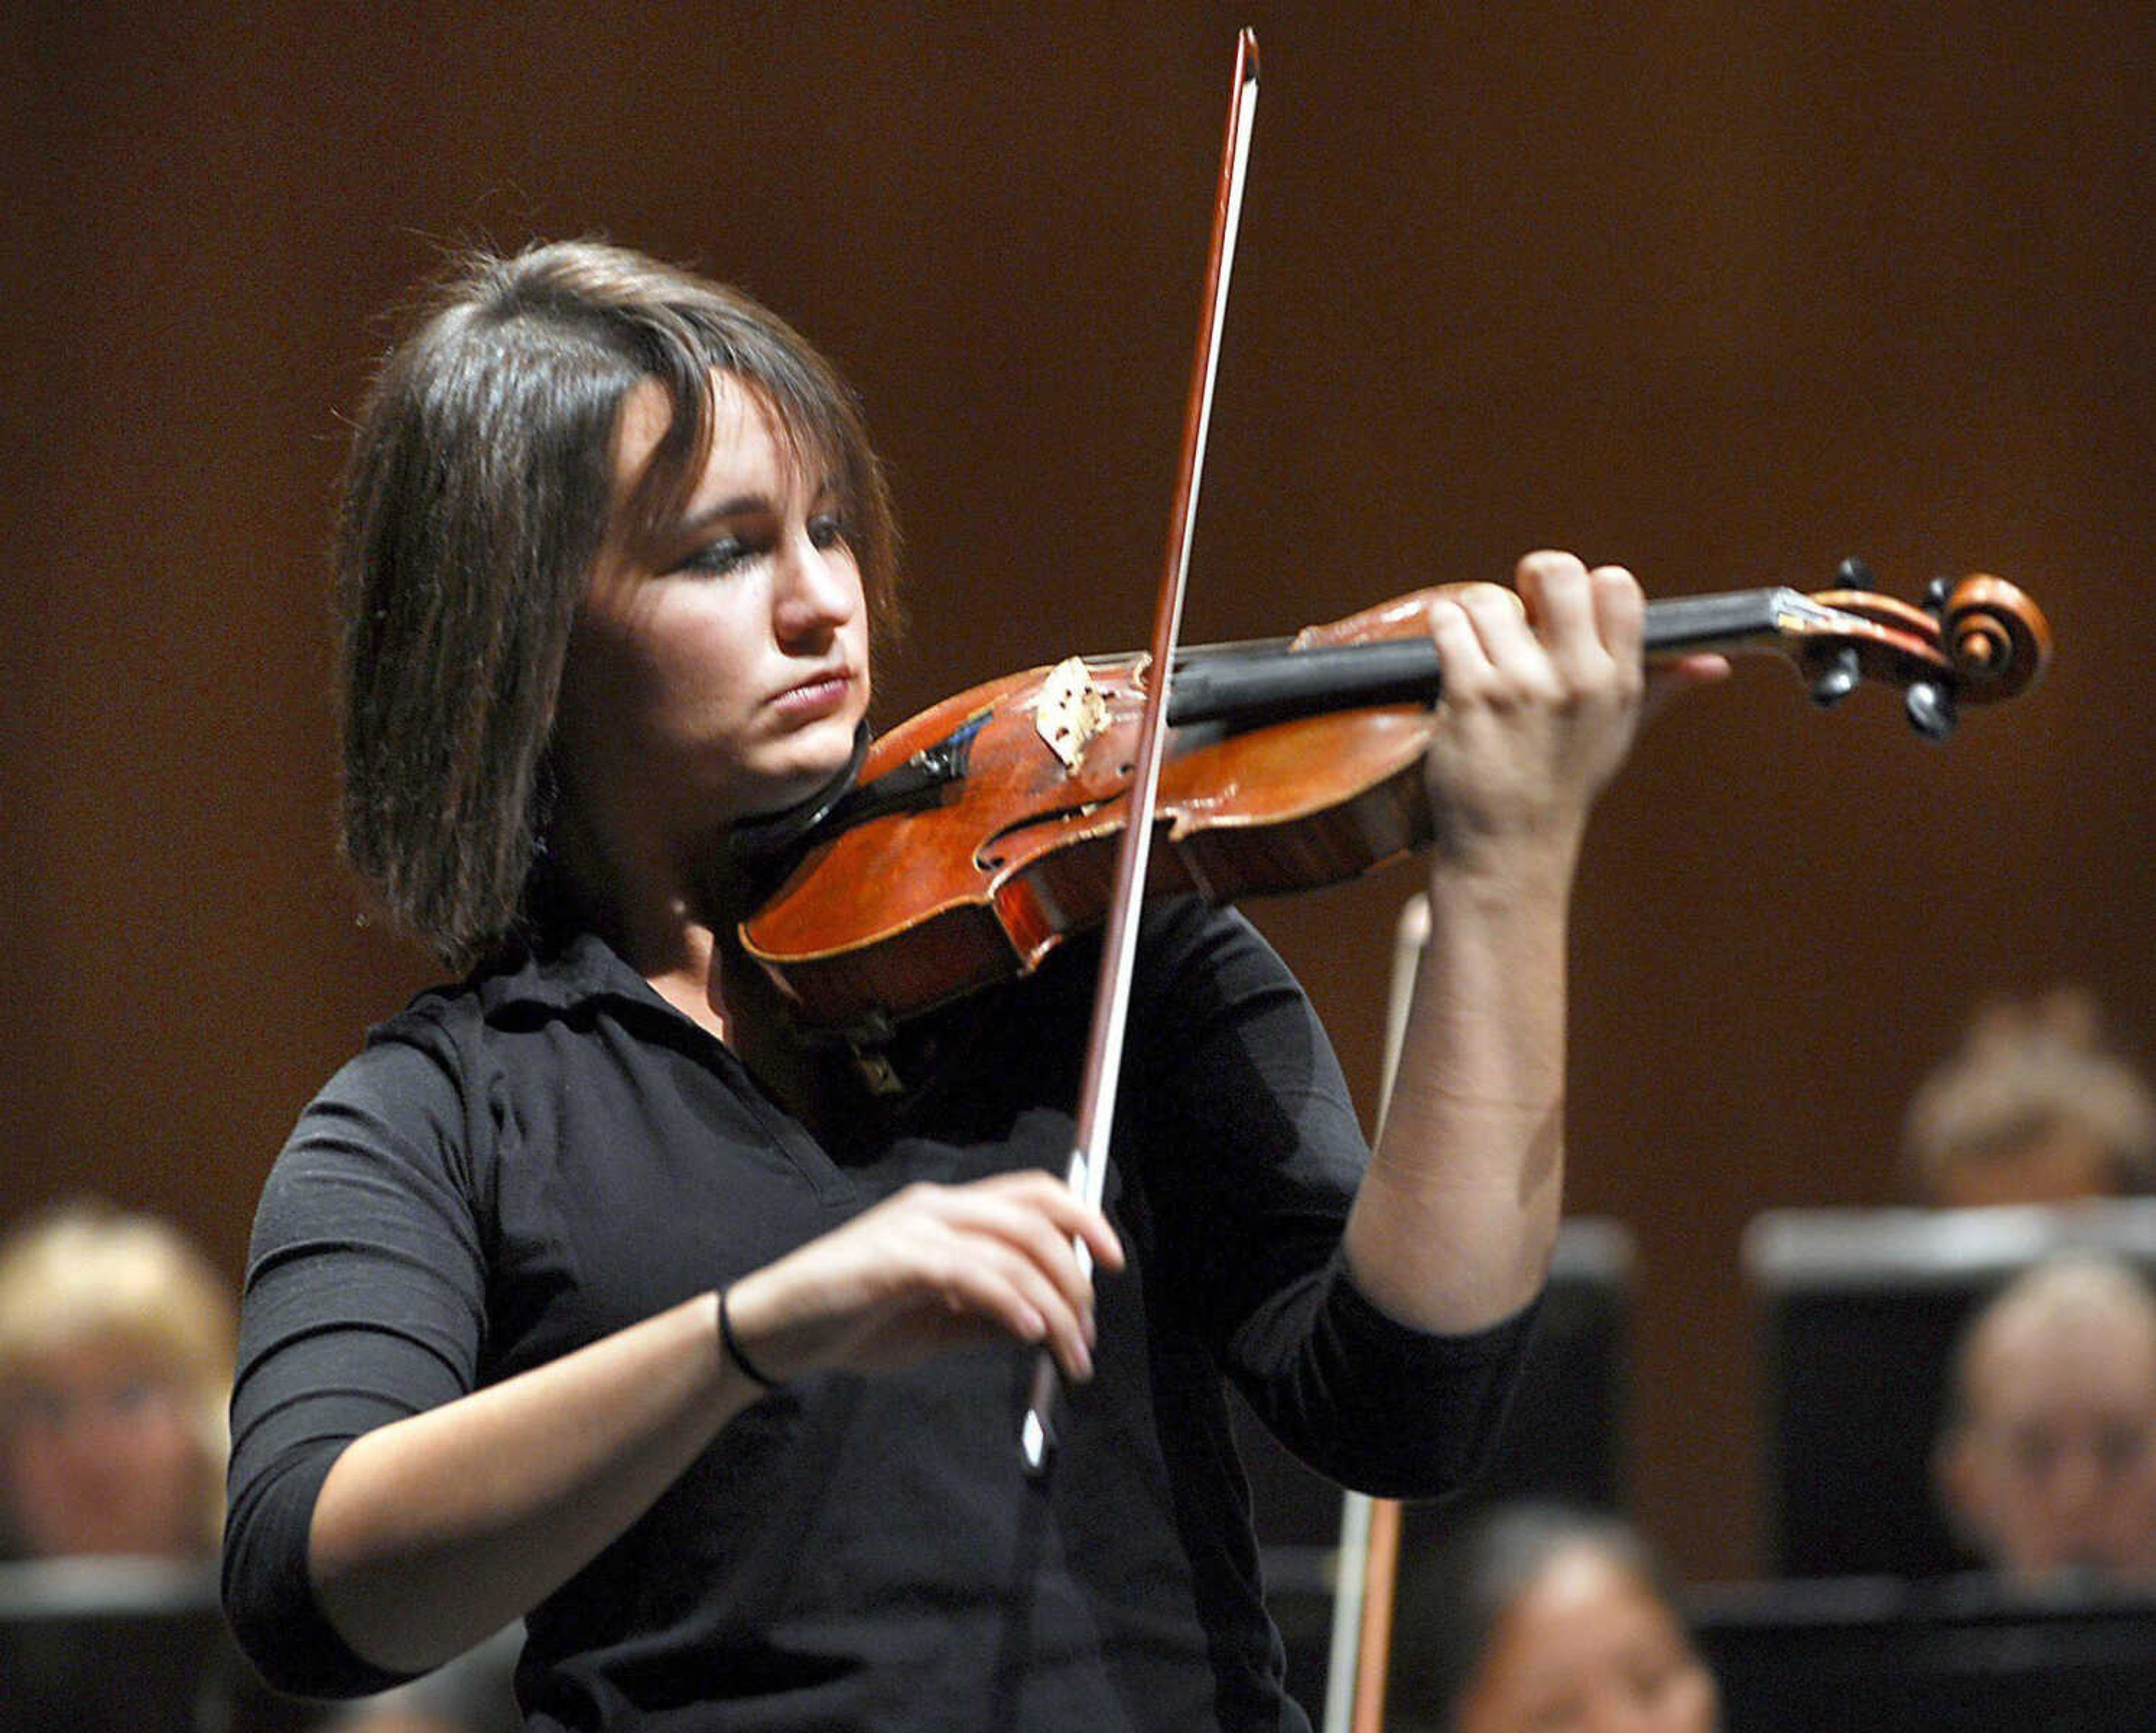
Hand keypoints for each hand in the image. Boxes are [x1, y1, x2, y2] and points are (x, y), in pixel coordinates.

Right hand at [720, 1171, 1124, 1386]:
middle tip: (1090, 1330)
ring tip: (1069, 1353)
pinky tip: (1028, 1333)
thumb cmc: (853, 1323)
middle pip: (1035, 1215)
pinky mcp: (894, 1259)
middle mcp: (937, 1207)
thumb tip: (1045, 1323)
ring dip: (1054, 1304)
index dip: (1084, 1219)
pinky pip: (972, 1272)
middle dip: (1078, 1271)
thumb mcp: (936, 1322)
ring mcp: (914, 1228)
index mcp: (948, 1213)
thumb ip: (986, 1315)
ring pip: (1013, 1247)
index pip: (1033, 1194)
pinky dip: (1011, 1301)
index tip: (1114, 1265)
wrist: (775, 1331)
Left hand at [1419, 551, 1722, 872]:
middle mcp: (1575, 679)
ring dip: (1477, 617)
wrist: (1510, 843)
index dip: (1583, 587)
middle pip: (1555, 572)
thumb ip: (1664, 685)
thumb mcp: (1620, 732)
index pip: (1616, 585)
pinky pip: (1450, 626)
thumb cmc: (1563, 780)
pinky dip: (1445, 631)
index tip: (1562, 613)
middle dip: (1530, 581)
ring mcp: (1520, 686)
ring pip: (1489, 600)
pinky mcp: (1469, 696)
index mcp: (1617, 679)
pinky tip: (1454, 657)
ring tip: (1480, 650)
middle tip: (1518, 614)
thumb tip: (1715, 662)